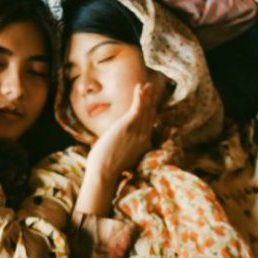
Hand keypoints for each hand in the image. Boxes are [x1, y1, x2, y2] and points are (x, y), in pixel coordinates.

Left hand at [74, 83, 156, 215]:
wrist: (104, 172)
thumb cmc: (107, 169)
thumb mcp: (122, 158)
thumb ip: (125, 150)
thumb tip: (118, 148)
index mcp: (142, 145)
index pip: (148, 126)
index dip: (150, 114)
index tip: (151, 105)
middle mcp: (143, 137)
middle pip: (149, 116)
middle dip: (151, 103)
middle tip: (153, 91)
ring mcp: (137, 131)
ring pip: (145, 110)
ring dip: (147, 96)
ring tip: (148, 85)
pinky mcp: (128, 125)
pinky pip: (137, 107)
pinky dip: (140, 97)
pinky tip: (141, 87)